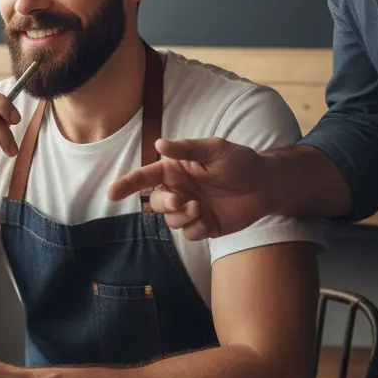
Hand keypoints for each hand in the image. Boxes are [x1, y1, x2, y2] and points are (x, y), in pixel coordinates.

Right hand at [107, 137, 272, 239]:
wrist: (266, 185)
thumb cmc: (240, 162)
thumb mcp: (215, 149)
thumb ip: (187, 149)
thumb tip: (159, 143)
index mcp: (175, 170)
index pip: (145, 177)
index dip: (126, 184)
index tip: (112, 193)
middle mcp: (179, 190)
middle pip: (157, 202)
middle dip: (165, 204)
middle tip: (182, 201)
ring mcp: (191, 209)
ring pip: (171, 220)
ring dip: (182, 217)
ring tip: (201, 209)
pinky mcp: (204, 225)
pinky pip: (189, 233)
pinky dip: (195, 229)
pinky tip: (209, 220)